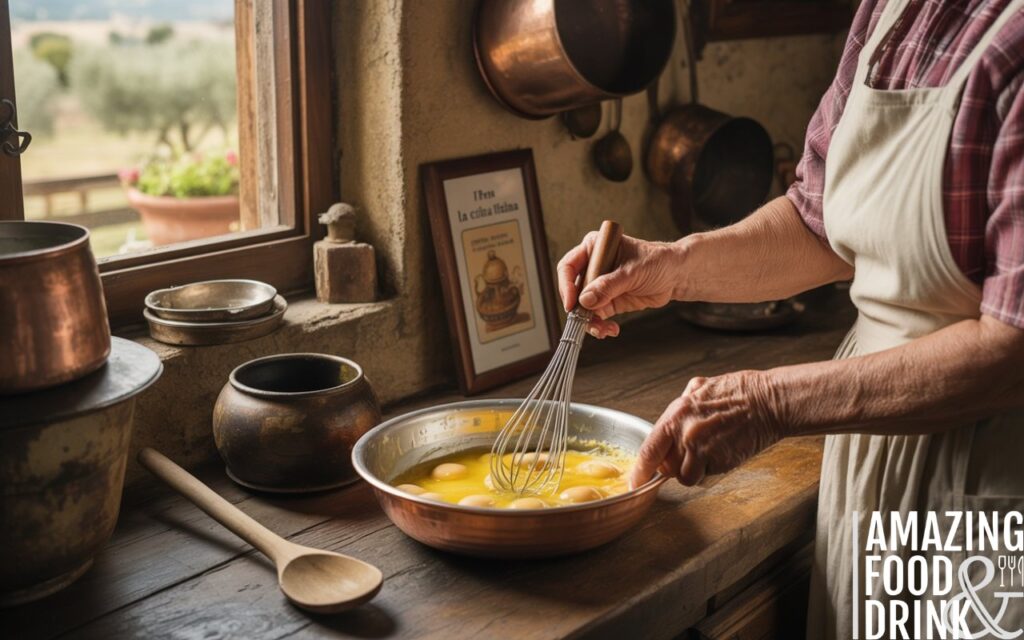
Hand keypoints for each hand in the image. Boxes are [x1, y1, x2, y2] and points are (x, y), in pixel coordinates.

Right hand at [557, 234, 681, 337]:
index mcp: (594, 248)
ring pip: (583, 307)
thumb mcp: (633, 272)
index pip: (569, 266)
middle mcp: (593, 267)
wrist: (677, 275)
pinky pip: (596, 316)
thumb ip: (609, 285)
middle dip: (579, 309)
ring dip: (590, 322)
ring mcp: (599, 286)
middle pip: (573, 290)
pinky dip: (600, 326)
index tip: (571, 303)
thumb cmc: (658, 261)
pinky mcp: (608, 301)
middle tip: (587, 321)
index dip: (566, 285)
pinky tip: (611, 330)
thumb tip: (585, 300)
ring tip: (603, 330)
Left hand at [630, 371, 783, 487]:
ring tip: (711, 448)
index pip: (649, 450)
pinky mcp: (719, 462)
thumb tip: (672, 420)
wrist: (767, 401)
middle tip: (692, 450)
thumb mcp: (699, 388)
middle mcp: (685, 433)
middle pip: (665, 467)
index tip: (634, 482)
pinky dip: (711, 470)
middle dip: (674, 464)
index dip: (640, 470)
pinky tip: (723, 451)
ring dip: (694, 469)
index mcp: (676, 414)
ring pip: (685, 476)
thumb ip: (680, 406)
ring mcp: (702, 449)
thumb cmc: (737, 392)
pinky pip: (705, 477)